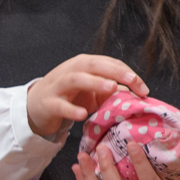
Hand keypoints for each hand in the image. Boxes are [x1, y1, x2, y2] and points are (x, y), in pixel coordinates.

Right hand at [26, 54, 147, 141]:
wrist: (35, 105)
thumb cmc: (69, 96)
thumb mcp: (91, 91)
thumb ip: (110, 90)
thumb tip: (138, 94)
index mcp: (84, 64)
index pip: (109, 64)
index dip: (127, 73)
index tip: (144, 89)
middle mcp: (71, 70)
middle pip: (94, 65)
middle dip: (114, 71)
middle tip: (132, 80)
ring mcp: (57, 86)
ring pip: (76, 79)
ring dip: (95, 82)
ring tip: (112, 88)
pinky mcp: (48, 103)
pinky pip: (60, 105)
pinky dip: (71, 109)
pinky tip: (83, 115)